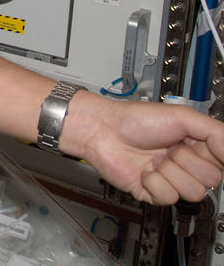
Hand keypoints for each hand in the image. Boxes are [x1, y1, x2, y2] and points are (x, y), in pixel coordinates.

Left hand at [67, 94, 223, 204]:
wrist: (102, 131)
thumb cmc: (134, 119)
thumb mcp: (182, 116)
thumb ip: (215, 132)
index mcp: (196, 146)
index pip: (222, 163)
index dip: (211, 155)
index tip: (194, 144)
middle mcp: (185, 164)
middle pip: (211, 180)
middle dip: (187, 161)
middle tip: (169, 148)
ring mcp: (170, 180)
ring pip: (192, 192)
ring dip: (170, 172)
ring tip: (155, 159)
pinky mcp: (154, 193)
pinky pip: (168, 198)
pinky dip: (154, 182)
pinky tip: (144, 170)